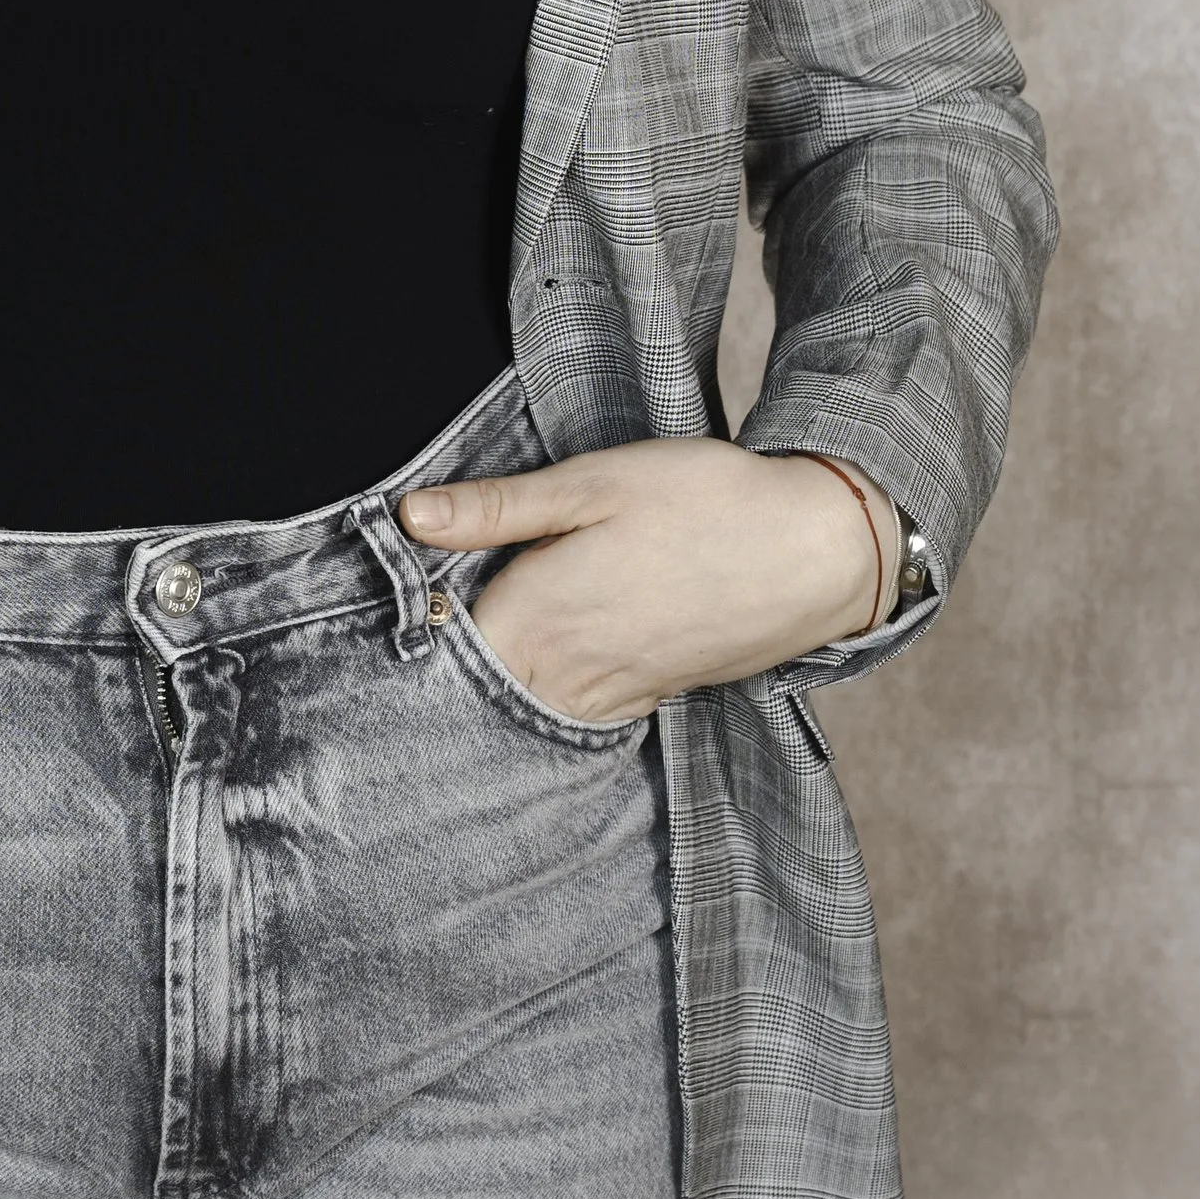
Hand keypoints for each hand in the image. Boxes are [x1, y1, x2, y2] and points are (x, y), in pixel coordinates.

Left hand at [400, 440, 890, 725]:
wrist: (813, 551)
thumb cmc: (702, 501)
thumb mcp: (593, 482)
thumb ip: (497, 508)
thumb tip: (409, 516)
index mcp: (537, 616)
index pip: (437, 644)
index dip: (405, 618)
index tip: (386, 594)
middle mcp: (565, 672)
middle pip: (472, 690)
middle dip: (437, 664)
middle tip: (406, 631)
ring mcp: (608, 695)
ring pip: (518, 709)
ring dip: (487, 685)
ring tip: (461, 650)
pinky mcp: (645, 699)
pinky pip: (568, 716)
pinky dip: (540, 699)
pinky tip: (537, 664)